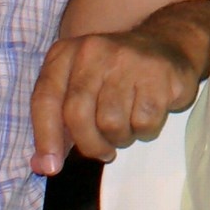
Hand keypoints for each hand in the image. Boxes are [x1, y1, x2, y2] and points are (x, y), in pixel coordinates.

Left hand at [30, 27, 198, 173]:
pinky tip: (146, 116)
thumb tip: (44, 165)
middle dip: (89, 144)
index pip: (45, 99)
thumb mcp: (78, 88)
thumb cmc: (114, 75)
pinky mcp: (159, 72)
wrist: (165, 43)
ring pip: (112, 123)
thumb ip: (57, 126)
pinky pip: (144, 121)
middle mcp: (94, 51)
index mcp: (66, 54)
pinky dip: (145, 131)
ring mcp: (128, 59)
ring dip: (120, 137)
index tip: (52, 167)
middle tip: (103, 152)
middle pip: (78, 114)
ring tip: (127, 126)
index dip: (45, 137)